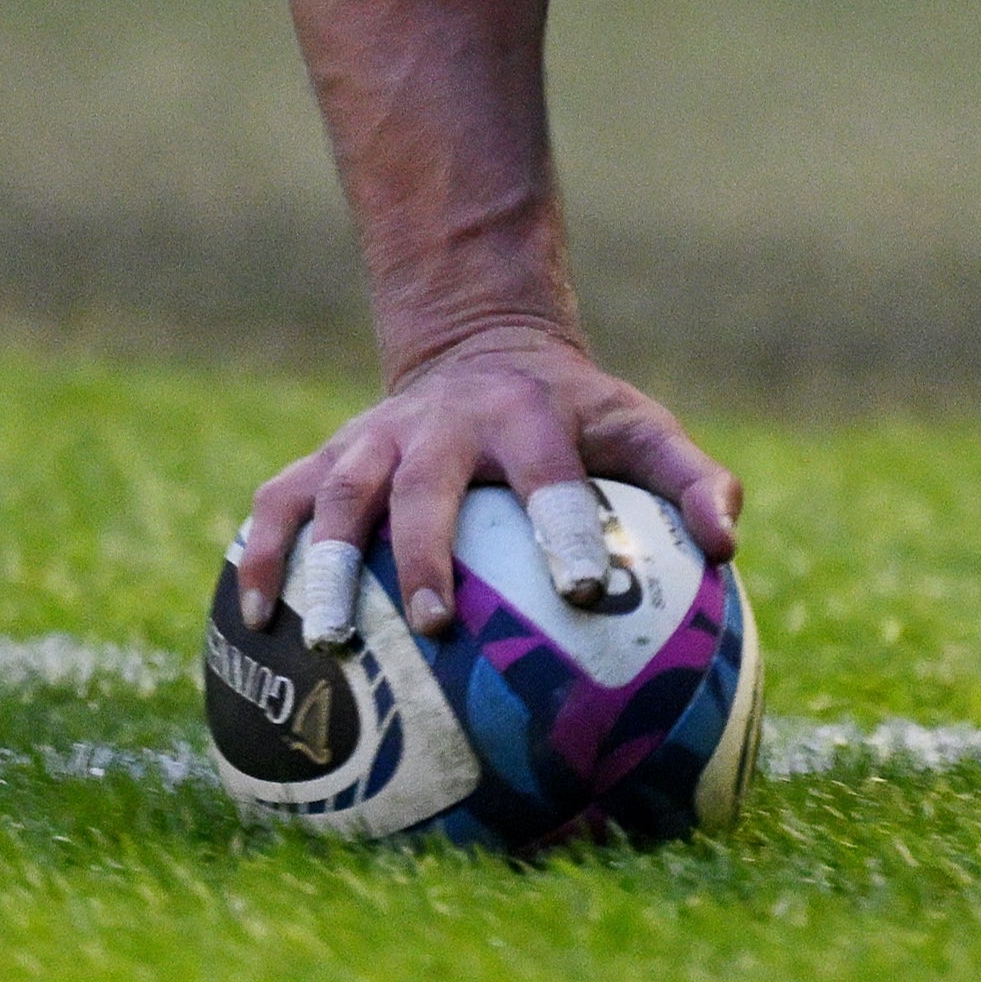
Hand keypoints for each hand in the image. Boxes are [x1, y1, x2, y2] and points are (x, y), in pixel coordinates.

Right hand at [228, 323, 741, 647]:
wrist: (479, 344)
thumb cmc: (576, 416)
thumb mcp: (640, 428)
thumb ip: (690, 480)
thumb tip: (727, 544)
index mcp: (530, 418)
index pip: (552, 473)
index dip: (568, 526)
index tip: (590, 591)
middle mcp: (445, 425)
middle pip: (426, 485)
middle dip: (427, 552)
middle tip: (434, 625)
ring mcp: (377, 438)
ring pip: (338, 494)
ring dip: (326, 561)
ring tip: (322, 637)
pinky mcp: (329, 455)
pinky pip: (281, 501)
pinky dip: (262, 551)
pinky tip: (253, 621)